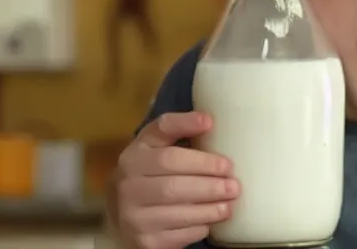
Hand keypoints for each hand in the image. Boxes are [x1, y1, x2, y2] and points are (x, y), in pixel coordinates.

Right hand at [106, 111, 239, 248]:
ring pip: (177, 213)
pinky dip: (199, 227)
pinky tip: (212, 220)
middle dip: (209, 186)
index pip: (167, 155)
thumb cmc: (149, 167)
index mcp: (134, 156)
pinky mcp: (143, 241)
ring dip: (209, 209)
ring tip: (230, 203)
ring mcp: (133, 217)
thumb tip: (208, 119)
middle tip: (234, 185)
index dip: (197, 154)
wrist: (122, 207)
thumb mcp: (156, 141)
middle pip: (173, 186)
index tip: (222, 152)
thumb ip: (178, 127)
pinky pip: (177, 236)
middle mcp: (127, 186)